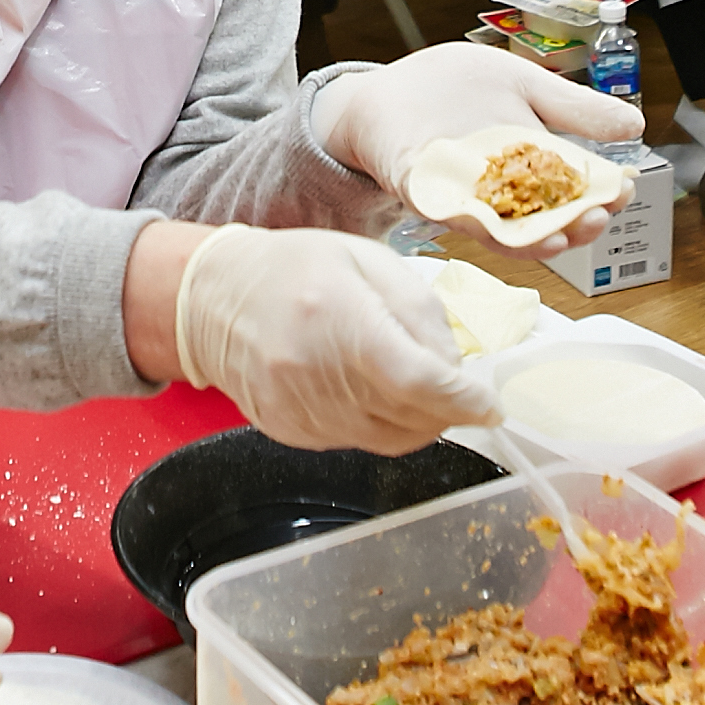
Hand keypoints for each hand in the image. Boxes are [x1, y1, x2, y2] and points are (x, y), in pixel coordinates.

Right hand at [174, 225, 496, 452]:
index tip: (490, 405)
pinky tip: (366, 389)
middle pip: (412, 420)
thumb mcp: (369, 260)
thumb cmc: (296, 269)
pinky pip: (358, 443)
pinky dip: (379, 424)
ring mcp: (300, 411)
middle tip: (450, 382)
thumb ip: (420, 312)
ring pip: (390, 441)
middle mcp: (317, 374)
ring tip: (406, 380)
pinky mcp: (291, 433)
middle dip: (447, 408)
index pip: (420, 382)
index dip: (465, 401)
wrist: (213, 298)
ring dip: (415, 419)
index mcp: (341, 320)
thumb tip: (456, 369)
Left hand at [315, 39, 645, 250]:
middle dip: (573, 228)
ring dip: (531, 241)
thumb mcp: (525, 87)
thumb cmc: (455, 88)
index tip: (622, 191)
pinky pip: (448, 213)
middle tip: (595, 221)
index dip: (601, 198)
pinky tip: (492, 222)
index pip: (576, 192)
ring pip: (504, 231)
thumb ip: (574, 108)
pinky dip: (470, 221)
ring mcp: (463, 198)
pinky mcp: (423, 193)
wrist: (391, 90)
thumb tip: (633, 123)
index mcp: (532, 168)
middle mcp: (502, 194)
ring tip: (555, 240)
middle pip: (546, 222)